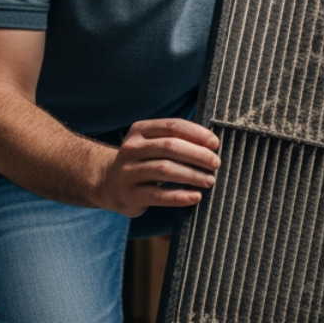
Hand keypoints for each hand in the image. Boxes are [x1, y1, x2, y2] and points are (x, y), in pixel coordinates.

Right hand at [94, 118, 220, 217]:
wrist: (107, 183)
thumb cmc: (142, 161)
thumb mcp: (151, 144)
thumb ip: (175, 139)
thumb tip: (212, 144)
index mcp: (140, 130)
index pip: (172, 126)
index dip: (197, 133)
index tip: (215, 143)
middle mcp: (132, 148)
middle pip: (170, 147)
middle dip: (198, 155)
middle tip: (216, 164)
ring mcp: (129, 172)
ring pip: (165, 170)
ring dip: (192, 175)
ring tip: (210, 180)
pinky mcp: (130, 195)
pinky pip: (159, 195)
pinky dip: (180, 196)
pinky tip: (196, 196)